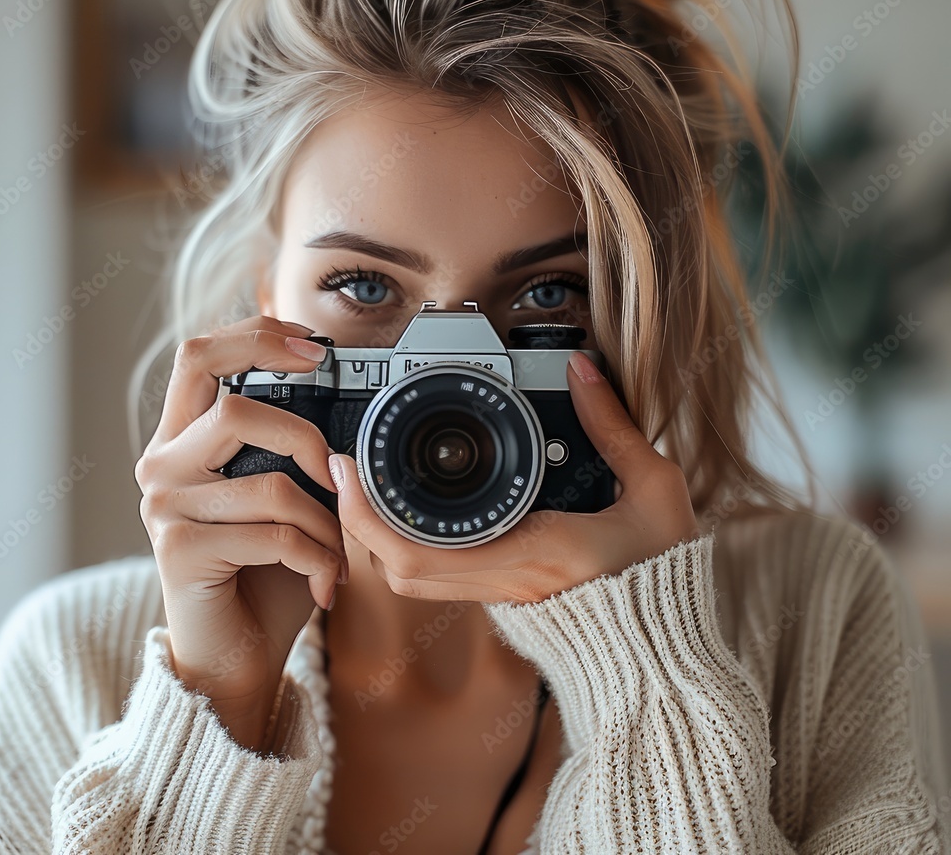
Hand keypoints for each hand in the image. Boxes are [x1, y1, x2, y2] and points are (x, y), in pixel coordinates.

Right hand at [134, 316, 346, 748]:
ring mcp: (163, 508)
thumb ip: (292, 452)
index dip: (255, 337)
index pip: (200, 356)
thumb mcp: (281, 498)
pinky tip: (324, 582)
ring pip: (270, 484)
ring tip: (338, 552)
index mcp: (183, 438)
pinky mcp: (178, 552)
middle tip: (335, 474)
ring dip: (325, 522)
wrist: (235, 653)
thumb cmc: (263, 571)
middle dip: (305, 438)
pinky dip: (317, 558)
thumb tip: (344, 426)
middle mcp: (161, 465)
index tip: (314, 348)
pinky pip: (275, 536)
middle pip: (233, 410)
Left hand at [328, 351, 699, 604]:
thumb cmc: (663, 570)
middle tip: (344, 469)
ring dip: (378, 535)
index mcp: (537, 553)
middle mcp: (508, 581)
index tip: (349, 466)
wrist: (669, 641)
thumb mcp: (653, 491)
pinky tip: (409, 511)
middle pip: (398, 568)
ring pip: (412, 579)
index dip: (370, 512)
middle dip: (357, 521)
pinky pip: (437, 579)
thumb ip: (614, 427)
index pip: (422, 549)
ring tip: (366, 485)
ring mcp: (502, 595)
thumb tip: (582, 372)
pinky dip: (407, 547)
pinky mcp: (504, 596)